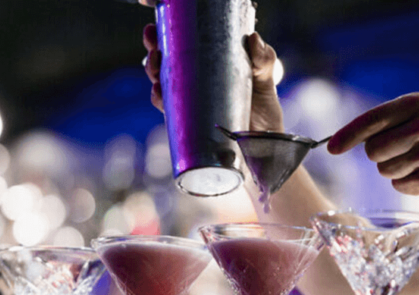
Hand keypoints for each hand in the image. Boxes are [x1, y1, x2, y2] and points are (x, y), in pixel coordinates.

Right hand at [142, 25, 284, 131]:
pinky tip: (158, 91)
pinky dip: (160, 98)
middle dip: (155, 50)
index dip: (169, 35)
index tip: (159, 26)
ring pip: (163, 82)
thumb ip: (263, 59)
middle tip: (153, 42)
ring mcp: (191, 102)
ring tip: (155, 61)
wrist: (265, 144)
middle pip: (167, 62)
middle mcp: (197, 82)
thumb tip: (253, 39)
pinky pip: (168, 109)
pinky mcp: (188, 121)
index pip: (185, 46)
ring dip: (153, 70)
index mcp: (211, 65)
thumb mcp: (265, 79)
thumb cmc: (264, 110)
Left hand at [326, 93, 418, 196]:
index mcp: (416, 104)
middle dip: (378, 152)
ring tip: (416, 158)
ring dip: (392, 167)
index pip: (371, 121)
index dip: (347, 136)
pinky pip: (399, 185)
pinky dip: (405, 181)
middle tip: (398, 147)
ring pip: (384, 170)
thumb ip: (387, 118)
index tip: (331, 148)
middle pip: (373, 150)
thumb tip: (342, 141)